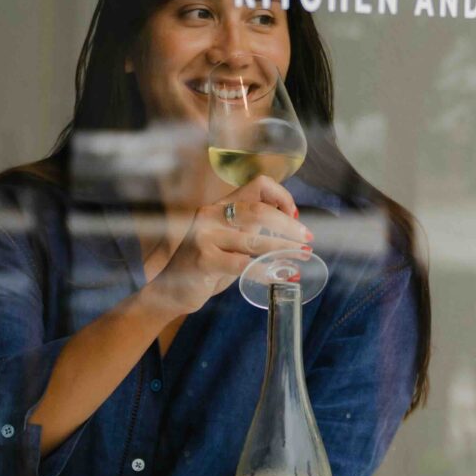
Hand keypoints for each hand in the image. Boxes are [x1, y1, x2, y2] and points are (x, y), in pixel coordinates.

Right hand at [142, 176, 307, 316]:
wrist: (169, 290)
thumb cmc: (204, 265)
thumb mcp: (227, 239)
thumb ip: (250, 228)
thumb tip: (289, 224)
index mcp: (220, 206)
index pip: (257, 185)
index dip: (282, 196)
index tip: (295, 215)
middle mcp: (211, 215)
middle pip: (259, 210)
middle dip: (289, 226)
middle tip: (306, 240)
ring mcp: (205, 236)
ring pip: (255, 240)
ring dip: (283, 250)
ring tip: (301, 258)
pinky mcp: (204, 260)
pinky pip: (243, 265)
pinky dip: (266, 272)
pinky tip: (278, 277)